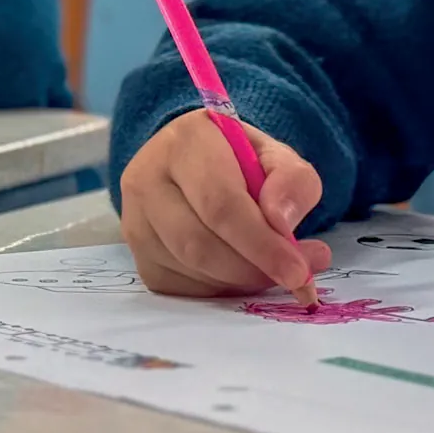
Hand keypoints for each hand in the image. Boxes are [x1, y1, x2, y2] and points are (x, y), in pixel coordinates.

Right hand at [119, 109, 332, 301]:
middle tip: (296, 278)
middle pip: (199, 244)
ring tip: (273, 269)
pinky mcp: (137, 256)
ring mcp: (134, 221)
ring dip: (240, 281)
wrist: (195, 163)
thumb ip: (293, 181)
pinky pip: (182, 289)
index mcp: (184, 142)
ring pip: (190, 270)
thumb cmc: (237, 159)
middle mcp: (146, 179)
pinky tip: (239, 272)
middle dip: (253, 270)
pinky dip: (220, 290)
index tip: (299, 271)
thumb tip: (281, 224)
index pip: (220, 203)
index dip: (261, 244)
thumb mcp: (276, 156)